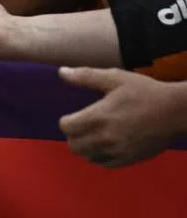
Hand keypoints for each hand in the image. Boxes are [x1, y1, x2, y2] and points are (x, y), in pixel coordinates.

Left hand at [58, 68, 186, 167]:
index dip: (66, 121)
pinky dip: (101, 157)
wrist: (175, 111)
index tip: (73, 116)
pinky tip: (106, 146)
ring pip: (89, 157)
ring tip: (92, 137)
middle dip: (73, 136)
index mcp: (100, 116)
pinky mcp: (131, 159)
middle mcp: (107, 137)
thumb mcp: (114, 78)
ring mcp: (120, 151)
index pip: (67, 127)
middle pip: (74, 146)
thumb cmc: (144, 92)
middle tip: (81, 127)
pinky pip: (106, 165)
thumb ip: (85, 76)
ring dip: (86, 148)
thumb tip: (61, 72)